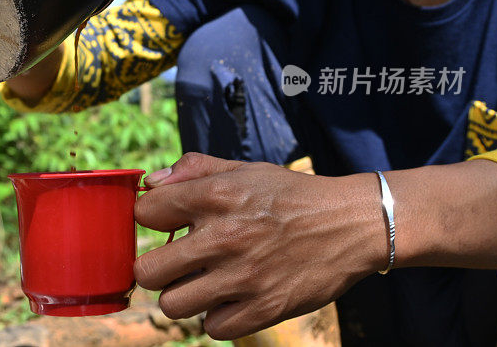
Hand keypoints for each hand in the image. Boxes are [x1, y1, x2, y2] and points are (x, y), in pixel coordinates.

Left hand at [134, 152, 384, 339]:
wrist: (351, 224)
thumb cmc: (291, 195)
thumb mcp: (244, 169)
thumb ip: (194, 169)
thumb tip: (151, 183)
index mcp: (215, 196)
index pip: (145, 213)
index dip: (150, 217)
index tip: (164, 222)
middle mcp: (224, 237)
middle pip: (146, 271)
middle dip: (154, 266)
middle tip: (175, 261)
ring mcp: (243, 278)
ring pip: (172, 305)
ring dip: (183, 295)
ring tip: (202, 281)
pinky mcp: (264, 309)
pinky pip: (212, 326)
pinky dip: (217, 315)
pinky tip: (231, 296)